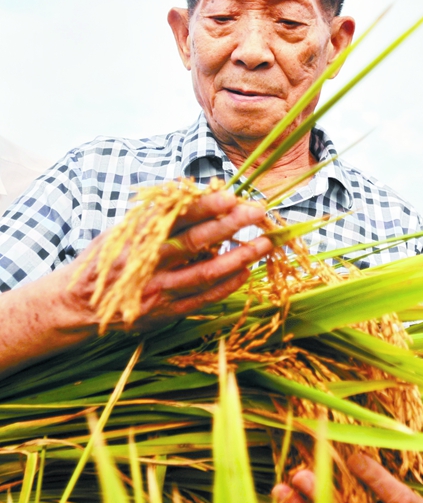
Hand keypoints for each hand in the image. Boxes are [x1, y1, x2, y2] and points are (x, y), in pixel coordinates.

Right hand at [64, 190, 272, 330]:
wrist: (79, 305)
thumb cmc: (106, 258)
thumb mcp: (122, 229)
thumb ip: (154, 213)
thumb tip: (188, 189)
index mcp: (136, 237)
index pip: (175, 217)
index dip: (205, 206)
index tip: (231, 195)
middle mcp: (147, 264)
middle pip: (195, 242)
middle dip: (230, 225)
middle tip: (258, 212)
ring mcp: (158, 291)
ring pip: (205, 274)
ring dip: (239, 257)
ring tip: (264, 243)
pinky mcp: (165, 313)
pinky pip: (203, 299)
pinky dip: (227, 285)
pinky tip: (245, 271)